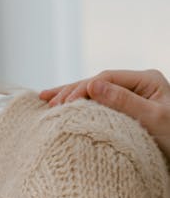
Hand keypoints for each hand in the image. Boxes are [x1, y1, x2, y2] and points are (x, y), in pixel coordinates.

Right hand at [40, 69, 169, 160]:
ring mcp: (131, 98)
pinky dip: (80, 108)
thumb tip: (91, 84)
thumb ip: (123, 101)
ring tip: (45, 101)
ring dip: (70, 98)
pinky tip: (62, 108)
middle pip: (97, 83)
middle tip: (49, 104)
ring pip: (95, 94)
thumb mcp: (152, 119)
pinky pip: (99, 106)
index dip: (83, 88)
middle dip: (71, 92)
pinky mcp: (125, 112)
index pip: (107, 78)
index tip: (65, 104)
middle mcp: (138, 85)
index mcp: (147, 80)